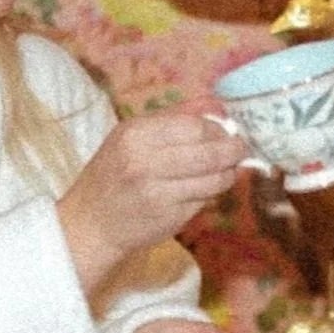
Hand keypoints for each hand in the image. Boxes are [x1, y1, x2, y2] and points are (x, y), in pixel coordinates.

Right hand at [58, 100, 249, 294]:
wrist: (91, 223)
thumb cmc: (112, 174)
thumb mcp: (129, 137)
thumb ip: (170, 121)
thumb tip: (215, 109)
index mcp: (136, 134)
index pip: (194, 126)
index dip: (217, 128)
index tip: (226, 130)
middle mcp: (146, 162)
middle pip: (209, 152)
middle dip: (233, 150)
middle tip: (242, 149)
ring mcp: (159, 193)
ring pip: (214, 178)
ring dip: (229, 173)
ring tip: (229, 169)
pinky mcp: (170, 218)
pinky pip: (205, 199)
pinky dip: (213, 192)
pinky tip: (209, 187)